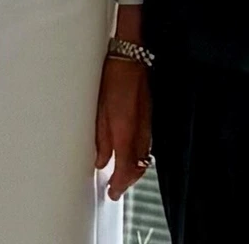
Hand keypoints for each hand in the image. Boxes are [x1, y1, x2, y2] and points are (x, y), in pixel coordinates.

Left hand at [92, 57, 150, 199]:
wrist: (131, 55)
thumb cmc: (113, 76)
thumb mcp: (99, 109)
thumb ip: (101, 138)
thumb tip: (101, 159)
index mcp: (125, 130)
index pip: (125, 168)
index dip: (119, 184)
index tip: (111, 193)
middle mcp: (140, 129)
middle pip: (138, 166)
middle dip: (127, 181)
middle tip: (116, 189)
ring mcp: (147, 122)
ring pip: (144, 156)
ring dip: (134, 170)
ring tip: (122, 177)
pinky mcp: (149, 115)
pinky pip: (146, 143)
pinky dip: (139, 155)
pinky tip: (131, 155)